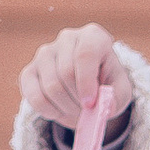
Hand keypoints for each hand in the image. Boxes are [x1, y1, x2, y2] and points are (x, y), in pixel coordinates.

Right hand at [18, 23, 130, 137]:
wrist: (89, 87)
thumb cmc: (107, 85)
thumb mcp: (120, 91)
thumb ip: (117, 98)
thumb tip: (104, 107)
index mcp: (93, 36)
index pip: (85, 54)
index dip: (86, 82)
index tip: (90, 104)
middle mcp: (67, 38)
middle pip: (66, 73)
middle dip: (78, 101)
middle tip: (88, 112)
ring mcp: (45, 53)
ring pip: (51, 87)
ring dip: (66, 108)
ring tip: (77, 111)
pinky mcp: (29, 71)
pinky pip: (34, 97)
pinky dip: (49, 111)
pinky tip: (59, 111)